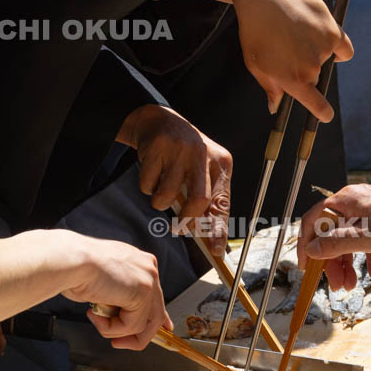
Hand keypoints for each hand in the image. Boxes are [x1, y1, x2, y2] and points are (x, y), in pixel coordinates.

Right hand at [62, 239, 172, 349]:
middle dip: (136, 335)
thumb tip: (122, 314)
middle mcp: (149, 269)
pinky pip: (132, 326)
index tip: (161, 330)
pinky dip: (110, 328)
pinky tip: (95, 314)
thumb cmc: (77, 269)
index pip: (156, 296)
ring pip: (143, 324)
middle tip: (117, 343)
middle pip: (155, 314)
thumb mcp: (104, 282)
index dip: (158, 318)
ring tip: (96, 320)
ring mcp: (148, 280)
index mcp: (141, 263)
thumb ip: (120, 297)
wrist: (69, 260)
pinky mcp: (142, 293)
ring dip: (116, 331)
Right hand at [118, 105, 232, 253]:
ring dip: (161, 201)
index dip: (218, 228)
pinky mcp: (157, 148)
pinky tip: (153, 172)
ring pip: (168, 196)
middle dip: (187, 219)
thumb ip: (207, 199)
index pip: (222, 201)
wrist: (159, 121)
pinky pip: (148, 185)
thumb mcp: (203, 171)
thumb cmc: (184, 155)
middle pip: (199, 200)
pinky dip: (148, 187)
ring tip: (163, 188)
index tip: (216, 249)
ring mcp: (179, 150)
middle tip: (179, 225)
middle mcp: (203, 154)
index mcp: (221, 163)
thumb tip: (208, 237)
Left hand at [229, 0, 352, 121]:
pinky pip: (343, 47)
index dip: (322, 112)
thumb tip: (275, 107)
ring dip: (319, 53)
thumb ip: (270, 88)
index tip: (324, 115)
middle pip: (317, 78)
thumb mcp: (256, 65)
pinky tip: (324, 36)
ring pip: (329, 61)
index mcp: (294, 80)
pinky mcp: (333, 29)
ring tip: (299, 35)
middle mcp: (312, 67)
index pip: (318, 106)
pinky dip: (338, 45)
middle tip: (290, 52)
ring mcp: (324, 48)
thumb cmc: (255, 32)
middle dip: (307, 71)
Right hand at [297, 184, 370, 290]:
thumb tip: (311, 250)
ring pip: (350, 243)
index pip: (314, 220)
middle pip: (332, 235)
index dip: (306, 244)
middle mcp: (356, 204)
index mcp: (346, 201)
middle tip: (336, 285)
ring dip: (349, 266)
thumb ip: (334, 245)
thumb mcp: (365, 239)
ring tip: (351, 286)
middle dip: (332, 263)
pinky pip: (370, 245)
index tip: (305, 266)